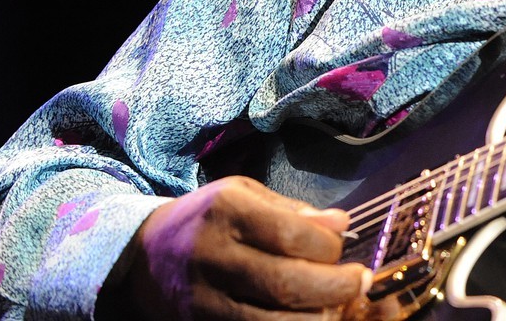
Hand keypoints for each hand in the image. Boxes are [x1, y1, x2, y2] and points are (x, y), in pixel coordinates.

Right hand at [101, 176, 373, 320]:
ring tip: (337, 307)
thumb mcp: (246, 196)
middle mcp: (212, 256)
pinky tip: (308, 318)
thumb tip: (341, 224)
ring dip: (316, 318)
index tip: (343, 248)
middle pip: (285, 283)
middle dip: (334, 287)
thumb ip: (294, 211)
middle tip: (360, 283)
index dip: (328, 246)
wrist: (145, 257)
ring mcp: (204, 300)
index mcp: (226, 211)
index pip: (290, 234)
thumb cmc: (209, 220)